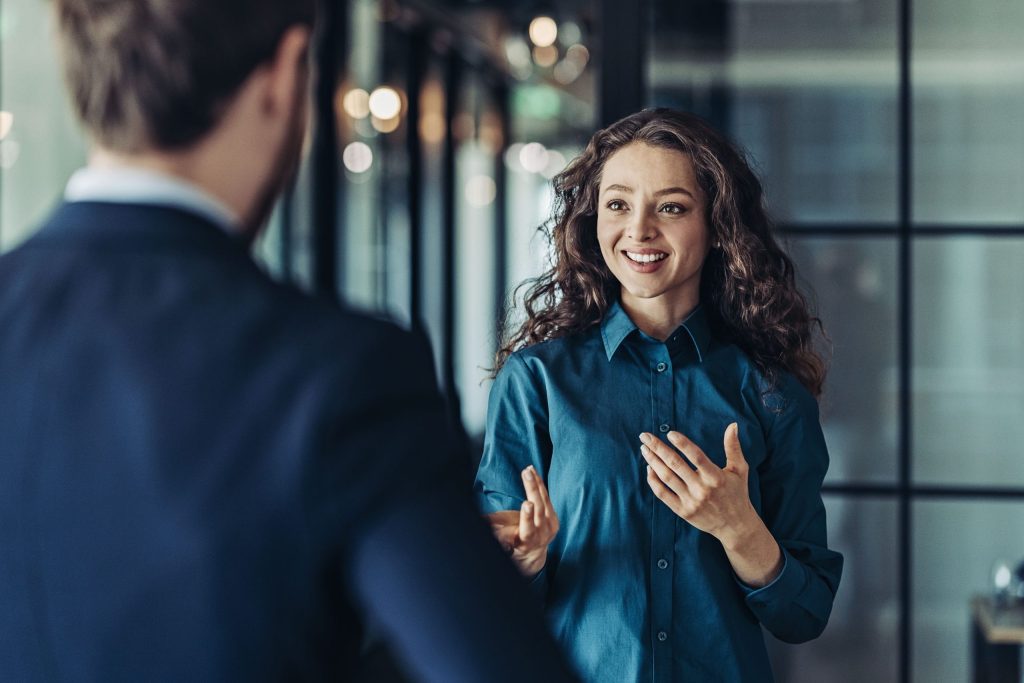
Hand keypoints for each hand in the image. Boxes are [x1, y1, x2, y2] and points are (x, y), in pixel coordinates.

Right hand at [485, 466, 558, 577]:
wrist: (532, 552)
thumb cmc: (512, 543)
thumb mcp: (502, 542)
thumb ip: (495, 533)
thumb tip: (479, 522)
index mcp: (527, 541)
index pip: (528, 529)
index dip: (528, 516)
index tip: (527, 504)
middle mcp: (541, 534)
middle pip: (539, 510)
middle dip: (532, 490)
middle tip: (526, 475)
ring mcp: (550, 526)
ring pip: (544, 501)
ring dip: (536, 483)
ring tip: (528, 470)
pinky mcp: (554, 518)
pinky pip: (547, 498)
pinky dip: (539, 484)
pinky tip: (533, 472)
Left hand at [639, 423, 755, 542]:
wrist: (735, 527)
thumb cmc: (737, 493)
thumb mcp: (739, 470)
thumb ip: (733, 447)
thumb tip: (733, 425)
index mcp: (716, 476)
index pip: (696, 456)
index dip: (682, 444)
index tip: (670, 433)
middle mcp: (702, 489)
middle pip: (675, 464)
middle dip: (658, 448)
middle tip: (645, 436)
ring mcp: (691, 501)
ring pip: (666, 477)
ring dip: (653, 461)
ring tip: (644, 449)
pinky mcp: (683, 511)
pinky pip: (663, 494)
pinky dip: (653, 481)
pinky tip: (649, 468)